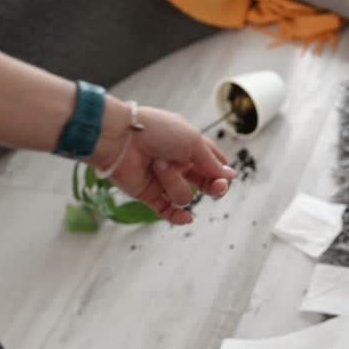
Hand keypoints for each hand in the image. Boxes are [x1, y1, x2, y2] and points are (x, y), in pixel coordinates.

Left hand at [87, 104, 235, 224]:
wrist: (119, 137)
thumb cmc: (156, 131)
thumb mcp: (192, 141)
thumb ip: (210, 163)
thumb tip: (230, 176)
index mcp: (190, 146)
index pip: (214, 163)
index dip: (222, 172)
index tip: (225, 177)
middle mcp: (179, 163)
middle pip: (205, 183)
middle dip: (213, 187)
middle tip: (216, 187)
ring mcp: (164, 180)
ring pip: (183, 194)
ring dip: (173, 182)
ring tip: (158, 166)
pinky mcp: (149, 193)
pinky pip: (168, 210)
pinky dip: (177, 216)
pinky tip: (187, 218)